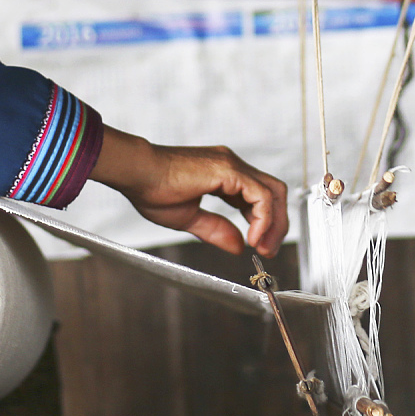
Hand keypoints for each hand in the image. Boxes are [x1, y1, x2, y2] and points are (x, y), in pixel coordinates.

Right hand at [91, 128, 288, 255]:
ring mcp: (233, 165)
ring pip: (273, 191)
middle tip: (269, 250)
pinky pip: (261, 196)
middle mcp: (232, 165)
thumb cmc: (152, 190)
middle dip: (277, 224)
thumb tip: (239, 246)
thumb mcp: (190, 217)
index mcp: (223, 174)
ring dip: (274, 223)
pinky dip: (263, 218)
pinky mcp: (230, 170)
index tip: (259, 245)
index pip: (258, 197)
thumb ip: (216, 229)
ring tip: (264, 248)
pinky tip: (253, 238)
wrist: (137, 173)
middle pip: (274, 192)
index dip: (264, 222)